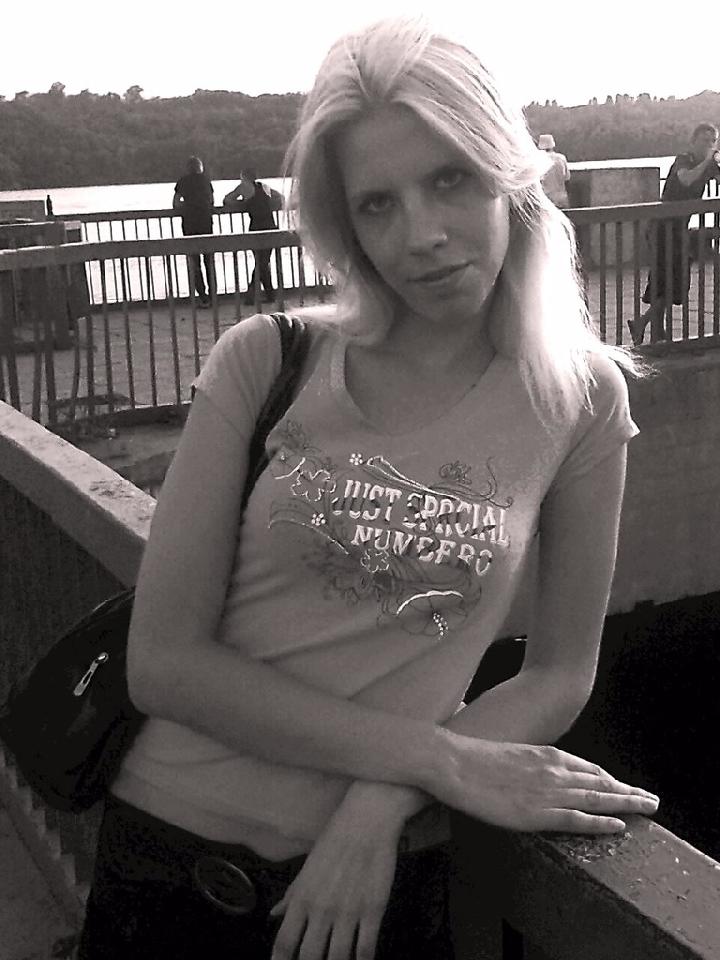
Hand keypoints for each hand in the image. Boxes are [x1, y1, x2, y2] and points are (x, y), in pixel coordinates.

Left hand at [269, 809, 400, 959]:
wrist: (367, 820)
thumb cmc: (335, 839)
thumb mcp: (308, 866)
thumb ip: (292, 894)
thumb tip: (274, 914)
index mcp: (303, 898)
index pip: (284, 942)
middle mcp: (322, 910)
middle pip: (309, 957)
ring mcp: (348, 912)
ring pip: (338, 958)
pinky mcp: (373, 910)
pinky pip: (366, 949)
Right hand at [438, 736, 658, 832]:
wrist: (452, 762)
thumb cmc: (472, 757)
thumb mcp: (509, 752)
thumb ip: (528, 762)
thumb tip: (529, 769)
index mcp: (546, 754)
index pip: (588, 768)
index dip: (608, 779)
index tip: (622, 786)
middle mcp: (553, 770)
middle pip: (600, 782)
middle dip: (628, 791)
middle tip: (651, 799)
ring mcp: (547, 791)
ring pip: (598, 799)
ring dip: (626, 804)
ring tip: (647, 809)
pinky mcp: (537, 812)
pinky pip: (577, 819)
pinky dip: (600, 823)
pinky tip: (618, 826)